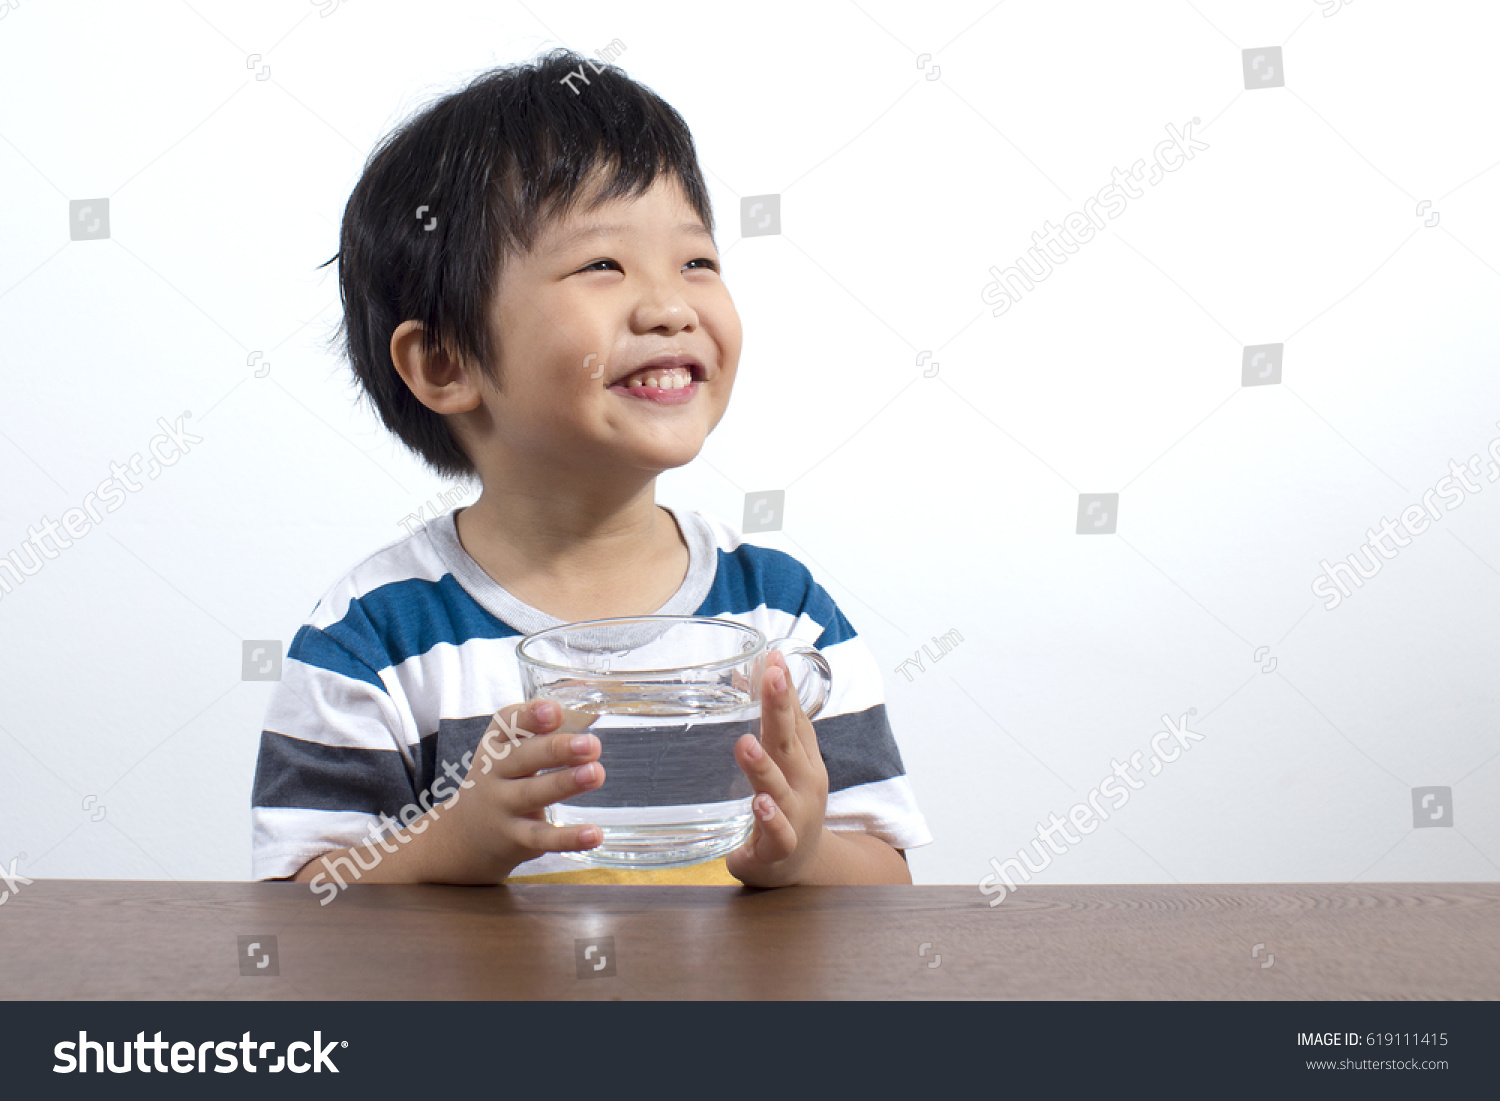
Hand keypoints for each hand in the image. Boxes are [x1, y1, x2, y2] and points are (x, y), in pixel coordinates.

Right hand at [438, 699, 606, 879]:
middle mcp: (494, 773)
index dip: (530, 716)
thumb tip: (588, 725)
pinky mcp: (516, 839)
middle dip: (557, 749)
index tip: (554, 711)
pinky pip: (543, 838)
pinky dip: (568, 838)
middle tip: (590, 744)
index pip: (507, 724)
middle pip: (523, 757)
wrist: (464, 837)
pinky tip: (594, 835)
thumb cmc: (501, 782)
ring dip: (565, 783)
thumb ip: (541, 737)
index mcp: (495, 745)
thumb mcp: (507, 754)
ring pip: (534, 794)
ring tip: (596, 774)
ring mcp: (503, 807)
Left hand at [725, 648, 830, 887]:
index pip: (795, 717)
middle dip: (780, 708)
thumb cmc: (788, 806)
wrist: (802, 866)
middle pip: (789, 742)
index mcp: (802, 759)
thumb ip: (770, 725)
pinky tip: (759, 805)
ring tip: (746, 744)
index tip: (772, 656)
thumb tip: (744, 675)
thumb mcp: (783, 763)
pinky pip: (777, 833)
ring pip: (778, 787)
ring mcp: (794, 815)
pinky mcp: (779, 847)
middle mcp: (803, 782)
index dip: (785, 688)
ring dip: (763, 765)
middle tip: (770, 677)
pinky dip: (770, 819)